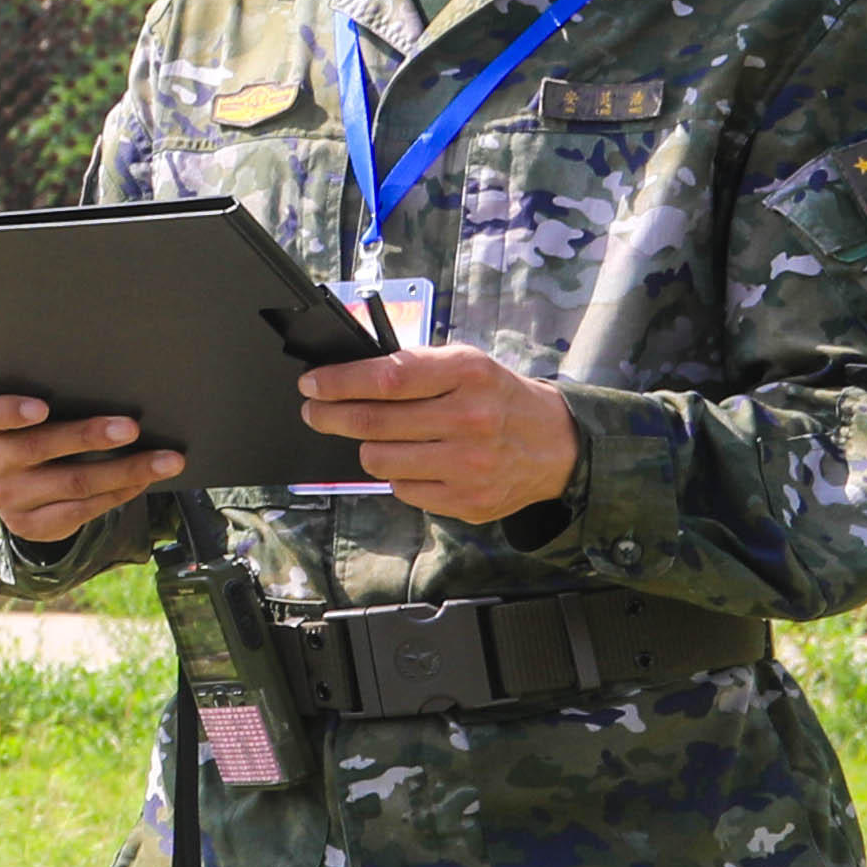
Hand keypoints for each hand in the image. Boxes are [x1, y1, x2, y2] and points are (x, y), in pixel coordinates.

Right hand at [0, 388, 188, 550]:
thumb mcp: (27, 411)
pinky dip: (119, 493)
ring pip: (73, 483)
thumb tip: (115, 388)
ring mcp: (5, 497)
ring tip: (166, 460)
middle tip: (132, 427)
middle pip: (38, 447)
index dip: (9, 411)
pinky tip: (144, 480)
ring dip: (126, 470)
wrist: (16, 483)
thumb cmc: (33, 428)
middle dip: (89, 436)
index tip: (42, 407)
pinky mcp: (28, 525)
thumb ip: (52, 398)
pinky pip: (81, 510)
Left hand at [296, 341, 585, 524]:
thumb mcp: (466, 364)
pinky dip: (398, 474)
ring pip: (378, 460)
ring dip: (367, 447)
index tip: (311, 384)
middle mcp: (470, 419)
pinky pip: (402, 489)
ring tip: (379, 437)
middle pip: (373, 422)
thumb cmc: (498, 398)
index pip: (386, 378)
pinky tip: (415, 461)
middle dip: (329, 416)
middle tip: (314, 411)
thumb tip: (345, 377)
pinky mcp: (468, 501)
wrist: (556, 444)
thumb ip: (413, 367)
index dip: (339, 382)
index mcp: (468, 374)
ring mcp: (469, 465)